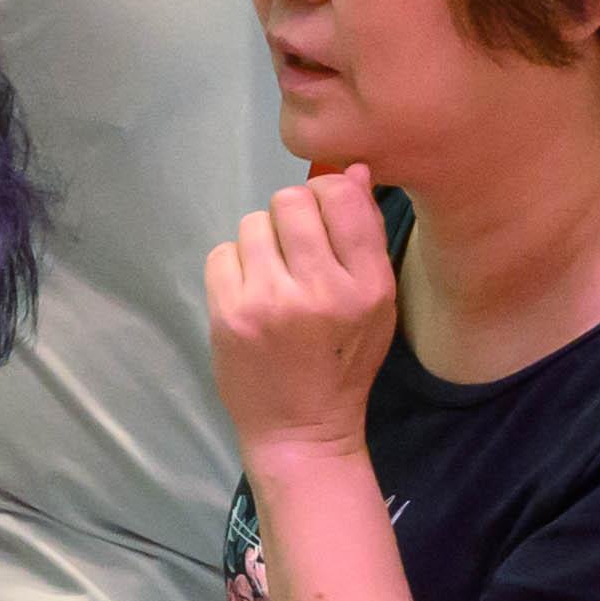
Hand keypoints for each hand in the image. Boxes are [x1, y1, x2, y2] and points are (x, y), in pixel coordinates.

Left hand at [202, 175, 401, 467]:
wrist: (301, 430)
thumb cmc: (344, 363)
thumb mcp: (377, 303)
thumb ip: (366, 236)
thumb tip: (350, 169)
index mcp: (367, 285)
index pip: (342, 197)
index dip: (328, 194)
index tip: (322, 217)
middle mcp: (321, 289)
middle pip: (291, 200)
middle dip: (291, 217)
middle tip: (293, 251)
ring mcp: (269, 302)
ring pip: (253, 223)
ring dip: (261, 242)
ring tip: (272, 278)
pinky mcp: (228, 314)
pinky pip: (222, 253)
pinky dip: (233, 267)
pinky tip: (248, 295)